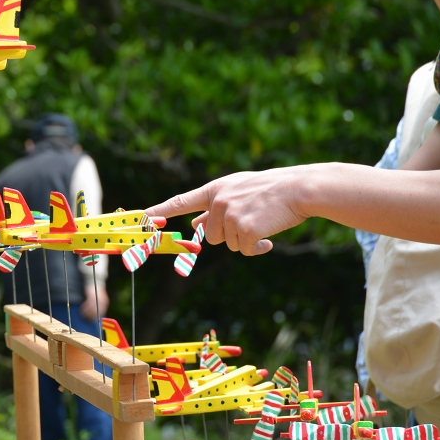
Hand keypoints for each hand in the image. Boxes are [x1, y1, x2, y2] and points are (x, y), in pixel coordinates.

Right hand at [80, 285, 107, 320]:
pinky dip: (84, 307)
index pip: (101, 312)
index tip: (91, 320)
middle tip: (86, 319)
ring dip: (86, 312)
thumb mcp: (99, 299)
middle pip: (96, 312)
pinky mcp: (92, 296)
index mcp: (105, 303)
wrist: (96, 281)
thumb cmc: (96, 292)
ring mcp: (97, 299)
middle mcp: (102, 301)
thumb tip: (93, 315)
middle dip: (90, 316)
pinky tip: (81, 308)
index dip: (95, 317)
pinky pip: (88, 304)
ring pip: (91, 308)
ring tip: (82, 314)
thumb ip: (97, 306)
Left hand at [145, 166, 311, 255]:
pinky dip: (257, 248)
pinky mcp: (245, 229)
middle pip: (210, 236)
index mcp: (214, 190)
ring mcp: (230, 215)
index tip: (138, 219)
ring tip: (263, 221)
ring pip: (227, 244)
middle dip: (228, 235)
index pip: (178, 202)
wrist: (300, 189)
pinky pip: (244, 250)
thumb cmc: (271, 190)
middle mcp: (218, 201)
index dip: (157, 212)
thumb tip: (196, 225)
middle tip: (251, 219)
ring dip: (244, 240)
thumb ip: (215, 207)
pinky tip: (269, 234)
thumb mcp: (238, 192)